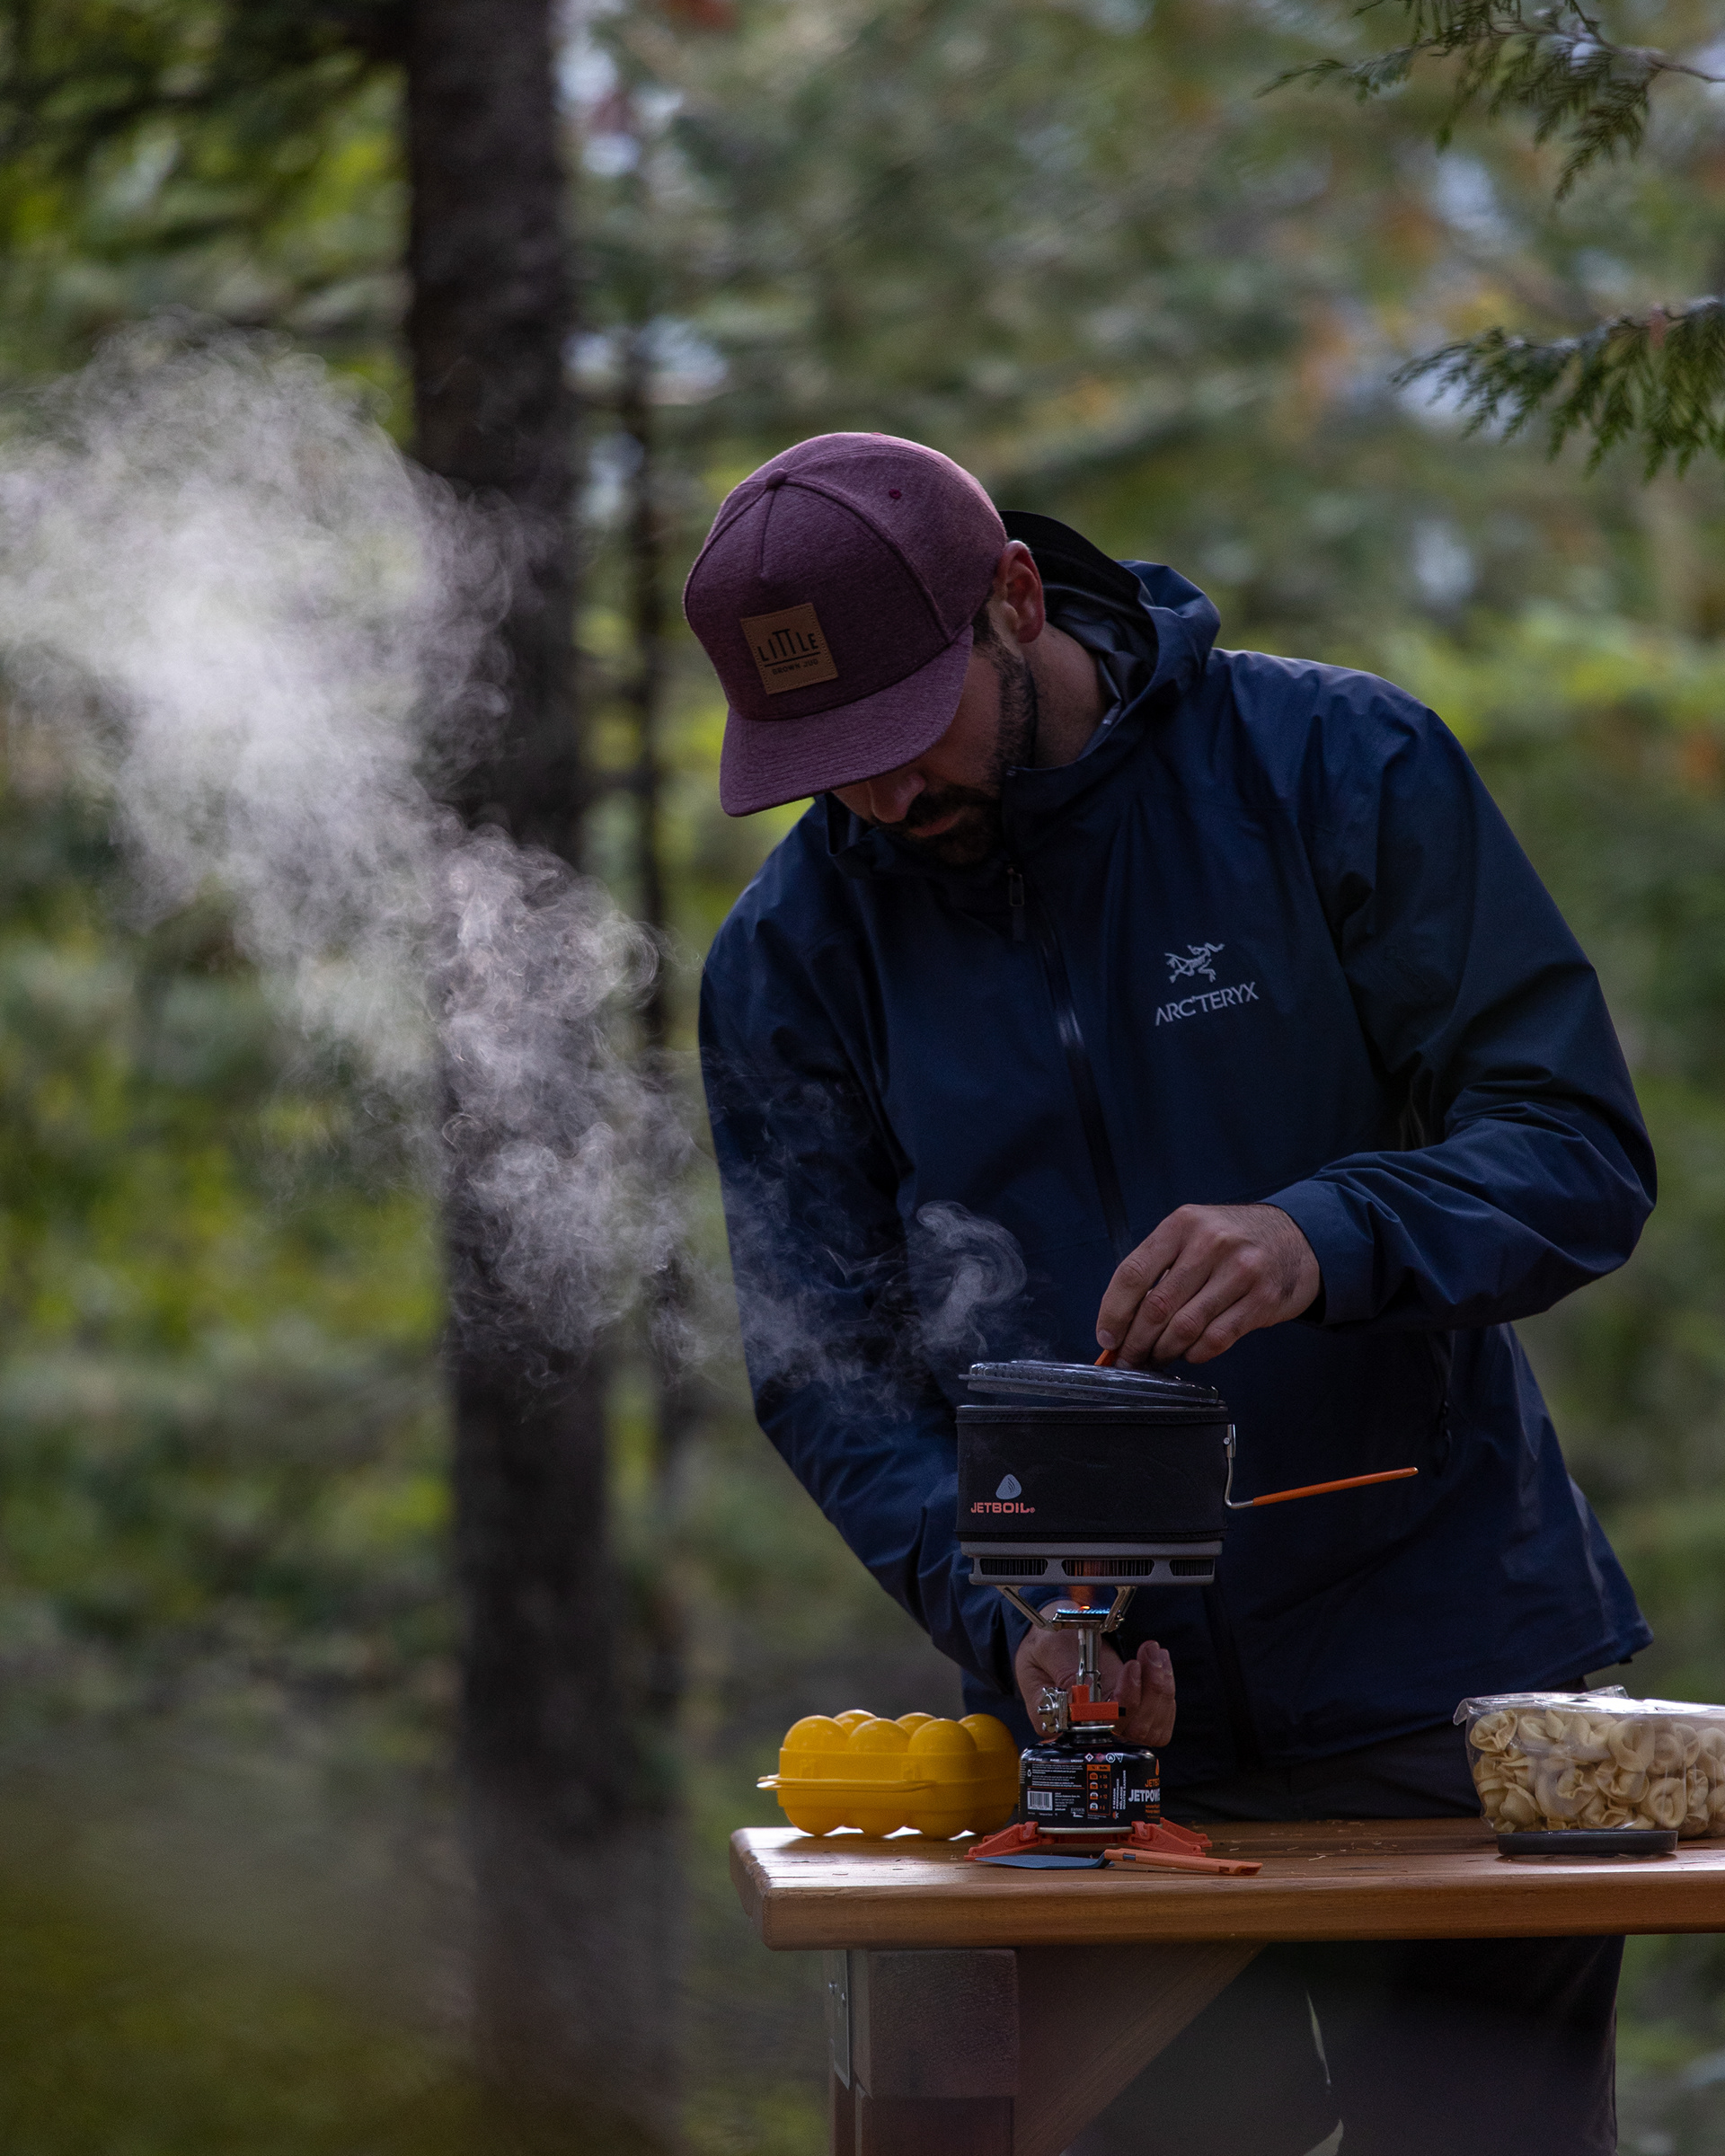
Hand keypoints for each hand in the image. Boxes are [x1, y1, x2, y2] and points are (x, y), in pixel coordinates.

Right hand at [1014, 1626, 1175, 1747]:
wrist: (1053, 1633)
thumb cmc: (1044, 1642)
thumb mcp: (1046, 1648)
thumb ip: (1063, 1672)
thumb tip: (1084, 1699)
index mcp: (1062, 1720)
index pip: (1101, 1728)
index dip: (1124, 1703)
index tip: (1131, 1667)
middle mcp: (1089, 1728)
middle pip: (1133, 1730)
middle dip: (1150, 1690)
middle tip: (1147, 1653)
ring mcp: (1112, 1722)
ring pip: (1151, 1728)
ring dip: (1161, 1688)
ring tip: (1152, 1652)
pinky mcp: (1129, 1712)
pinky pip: (1159, 1720)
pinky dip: (1165, 1692)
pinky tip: (1156, 1663)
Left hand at [1096, 1202, 1319, 1366]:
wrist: (1297, 1238)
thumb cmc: (1234, 1240)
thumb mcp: (1194, 1234)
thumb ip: (1160, 1268)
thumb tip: (1122, 1319)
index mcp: (1182, 1224)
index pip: (1133, 1273)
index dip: (1114, 1311)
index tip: (1107, 1337)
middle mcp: (1210, 1243)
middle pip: (1157, 1306)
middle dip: (1136, 1341)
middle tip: (1129, 1358)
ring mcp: (1240, 1271)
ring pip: (1185, 1327)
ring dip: (1164, 1351)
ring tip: (1157, 1358)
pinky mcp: (1262, 1299)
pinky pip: (1217, 1339)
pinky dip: (1196, 1353)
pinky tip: (1189, 1353)